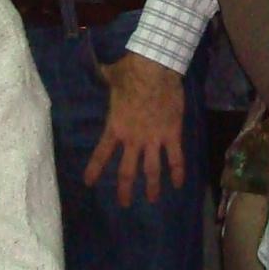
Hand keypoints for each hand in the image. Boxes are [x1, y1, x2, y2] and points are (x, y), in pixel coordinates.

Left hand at [82, 52, 186, 209]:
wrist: (154, 69)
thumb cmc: (130, 71)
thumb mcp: (111, 75)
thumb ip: (104, 76)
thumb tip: (98, 66)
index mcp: (115, 127)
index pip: (101, 154)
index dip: (94, 169)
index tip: (89, 182)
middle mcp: (133, 139)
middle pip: (127, 171)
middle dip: (125, 189)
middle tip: (124, 203)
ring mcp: (154, 139)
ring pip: (152, 171)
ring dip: (152, 187)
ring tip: (152, 199)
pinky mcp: (172, 135)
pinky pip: (176, 158)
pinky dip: (178, 172)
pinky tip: (179, 184)